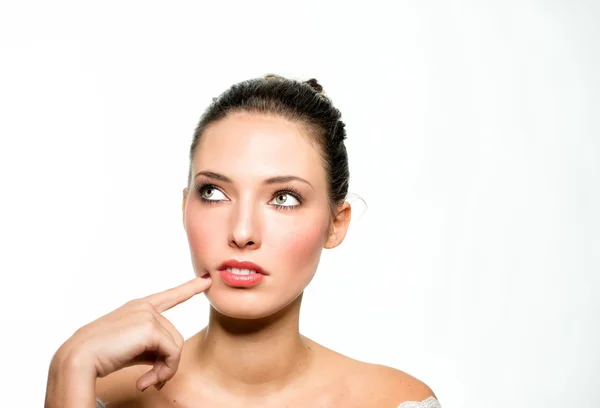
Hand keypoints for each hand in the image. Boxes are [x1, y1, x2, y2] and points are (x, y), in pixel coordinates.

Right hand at [57, 276, 211, 390]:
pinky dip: (163, 372)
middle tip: (152, 381)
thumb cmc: (100, 356)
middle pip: (175, 337)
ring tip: (149, 382)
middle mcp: (145, 307)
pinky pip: (173, 353)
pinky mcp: (150, 327)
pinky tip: (144, 382)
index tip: (206, 280)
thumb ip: (151, 347)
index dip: (189, 288)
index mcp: (138, 308)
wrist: (79, 359)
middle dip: (167, 363)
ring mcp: (148, 315)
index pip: (169, 296)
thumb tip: (167, 362)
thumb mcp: (130, 349)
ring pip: (176, 346)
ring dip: (165, 370)